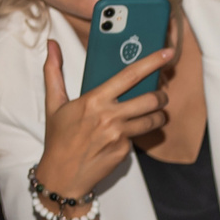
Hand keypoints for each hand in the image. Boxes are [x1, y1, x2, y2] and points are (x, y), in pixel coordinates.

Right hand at [35, 38, 173, 204]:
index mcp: (94, 100)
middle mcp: (109, 116)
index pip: (129, 76)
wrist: (62, 174)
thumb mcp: (54, 103)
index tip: (167, 53)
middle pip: (151, 99)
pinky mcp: (125, 150)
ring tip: (154, 113)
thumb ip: (54, 72)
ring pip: (153, 119)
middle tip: (161, 94)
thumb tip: (52, 45)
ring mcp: (119, 135)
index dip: (152, 62)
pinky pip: (140, 137)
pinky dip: (138, 133)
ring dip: (159, 115)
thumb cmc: (59, 138)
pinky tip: (126, 134)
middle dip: (162, 95)